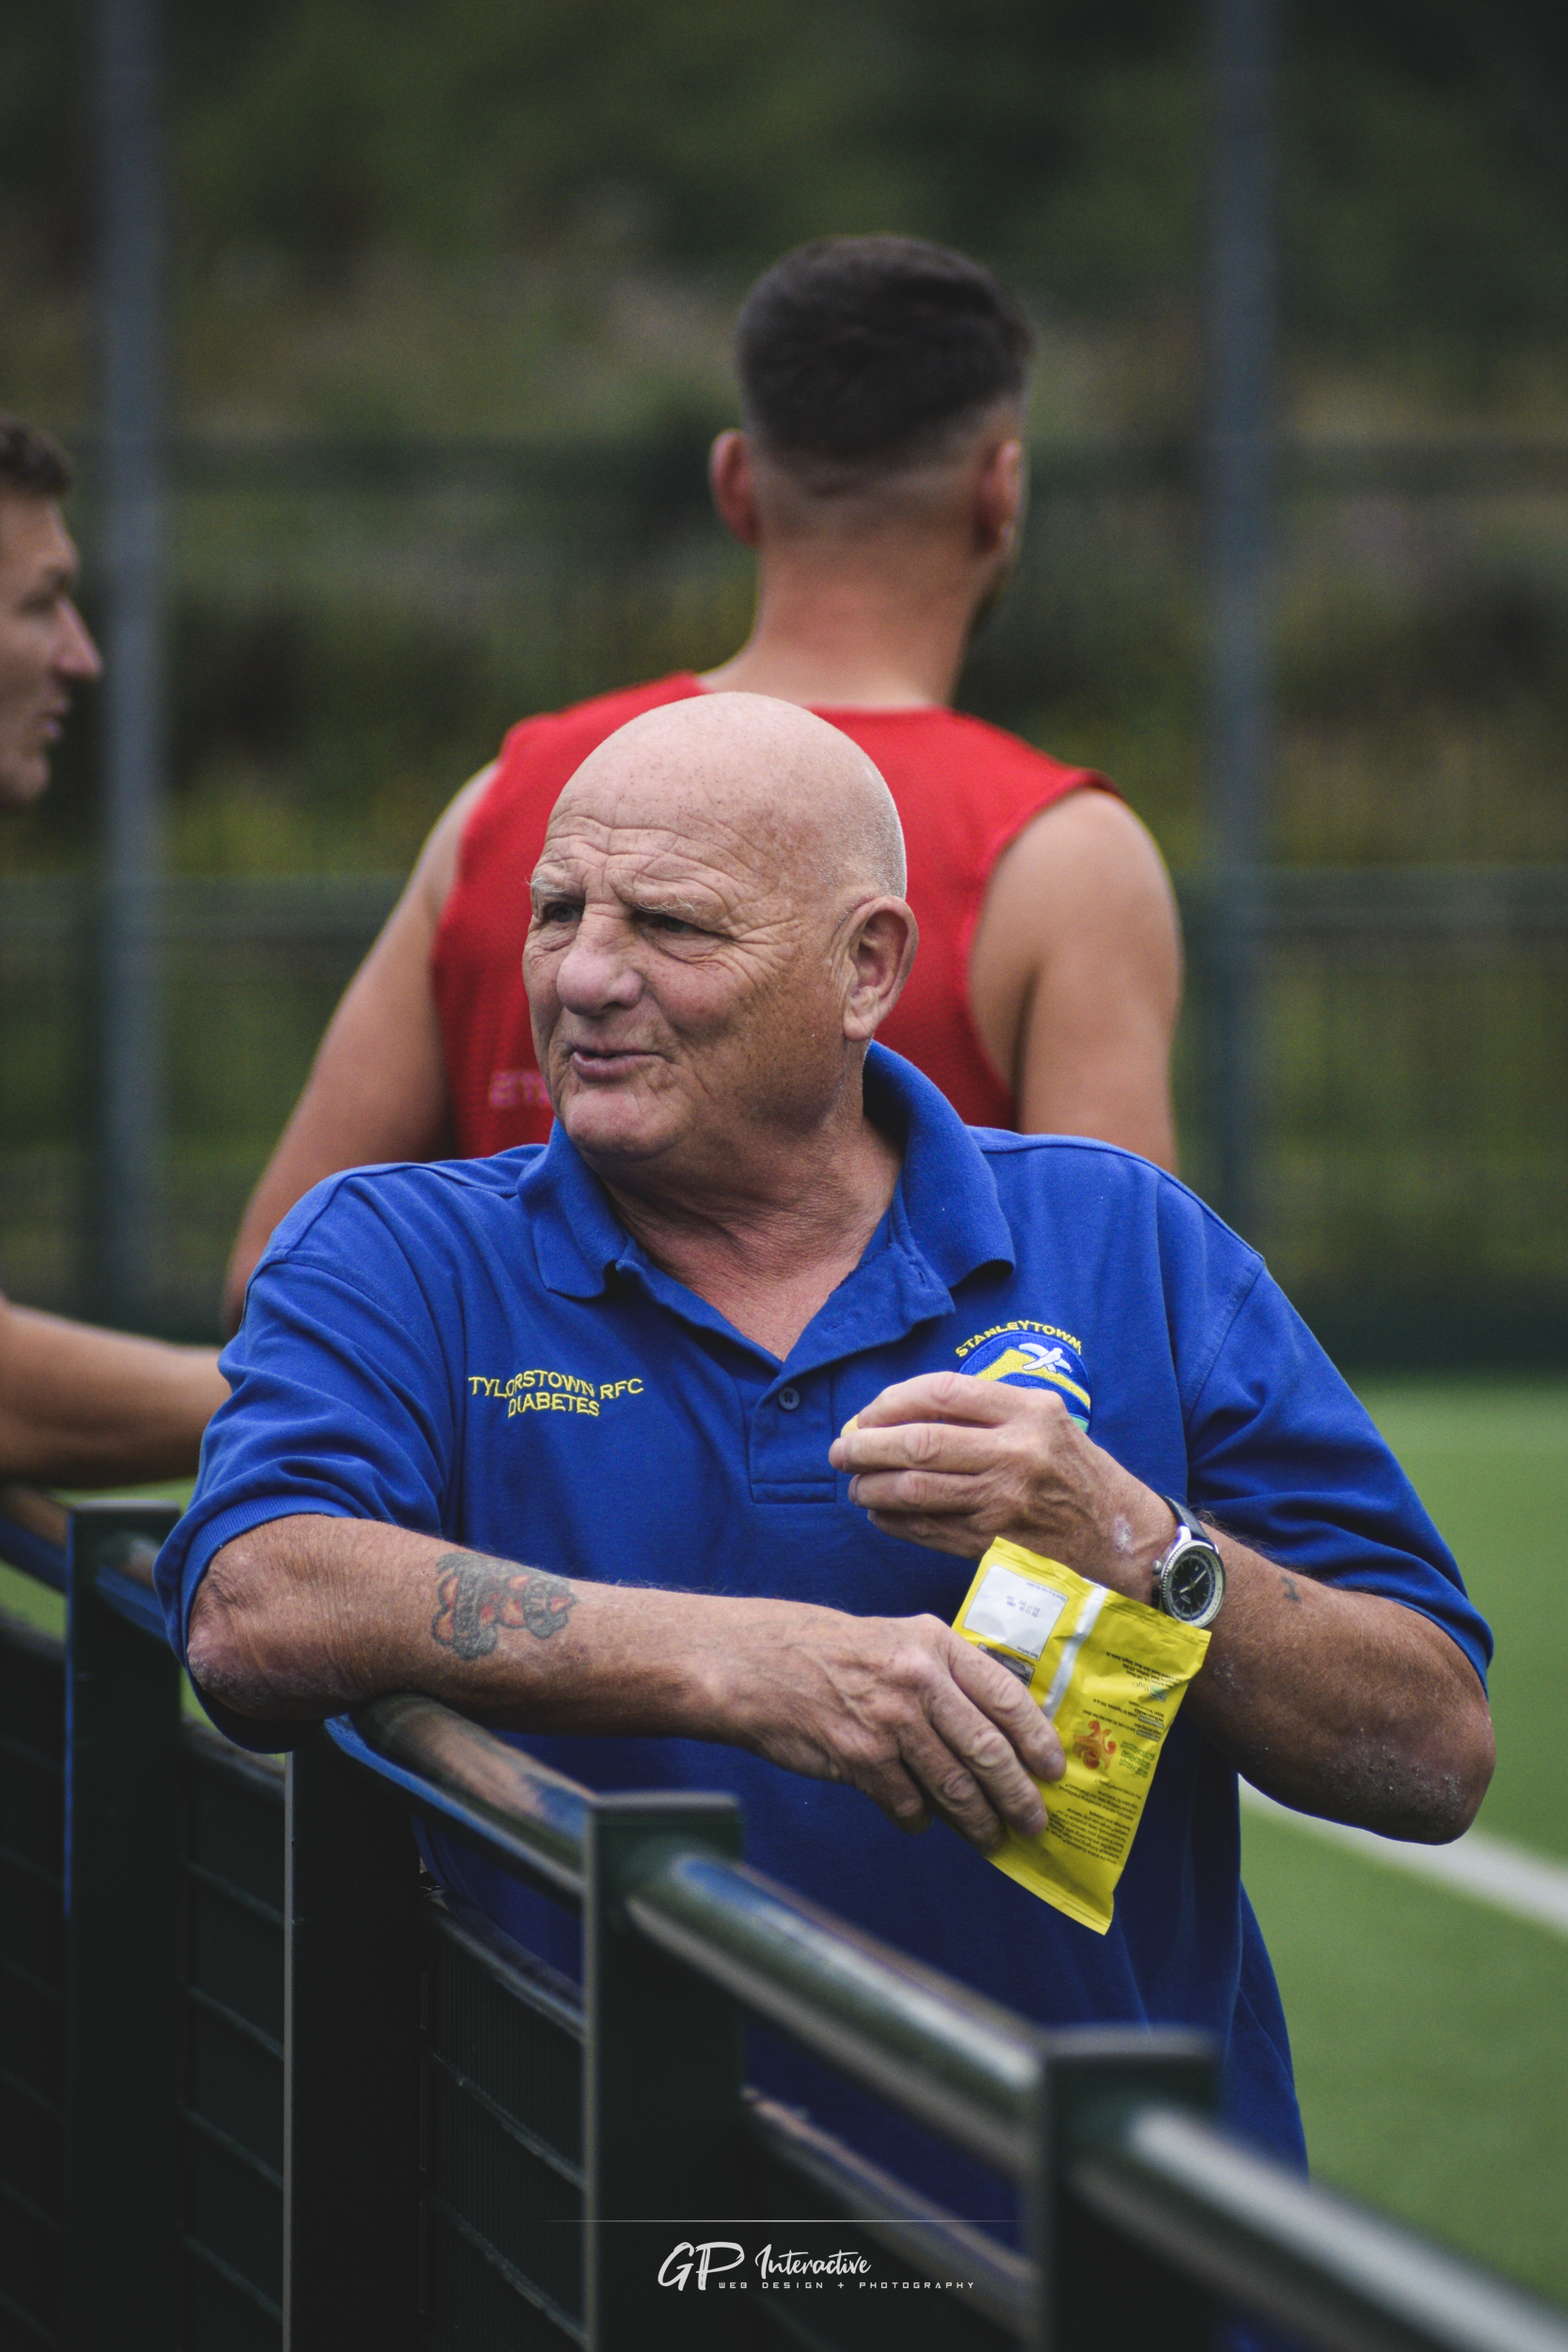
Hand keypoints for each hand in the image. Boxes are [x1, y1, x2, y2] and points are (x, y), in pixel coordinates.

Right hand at [703, 1598, 1063, 1852]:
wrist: (758, 1665)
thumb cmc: (834, 1655)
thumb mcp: (898, 1642)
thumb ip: (947, 1678)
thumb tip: (1000, 1738)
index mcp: (935, 1643)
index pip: (1006, 1695)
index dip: (1037, 1739)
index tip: (1056, 1770)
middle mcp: (918, 1679)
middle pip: (988, 1750)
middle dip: (1018, 1795)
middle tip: (1035, 1822)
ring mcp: (888, 1721)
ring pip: (954, 1786)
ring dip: (978, 1821)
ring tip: (991, 1838)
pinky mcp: (860, 1758)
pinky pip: (907, 1804)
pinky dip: (919, 1819)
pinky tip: (921, 1821)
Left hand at [828, 1371, 1171, 1591]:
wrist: (1124, 1541)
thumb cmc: (1075, 1474)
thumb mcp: (1045, 1421)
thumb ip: (985, 1409)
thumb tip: (898, 1411)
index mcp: (1029, 1411)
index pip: (941, 1392)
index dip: (891, 1402)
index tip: (867, 1414)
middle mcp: (1017, 1452)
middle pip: (919, 1442)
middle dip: (865, 1445)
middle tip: (841, 1450)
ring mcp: (1004, 1502)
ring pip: (915, 1490)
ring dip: (872, 1486)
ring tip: (855, 1484)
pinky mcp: (995, 1544)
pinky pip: (926, 1529)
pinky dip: (893, 1521)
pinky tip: (881, 1513)